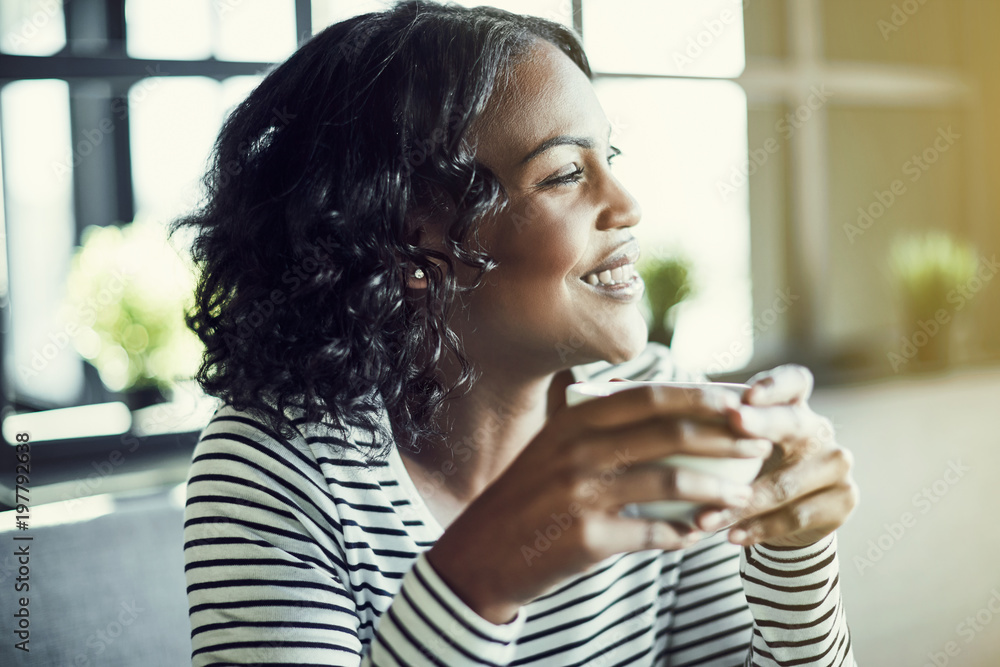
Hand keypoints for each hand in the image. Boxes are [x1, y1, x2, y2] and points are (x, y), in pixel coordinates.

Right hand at [426, 383, 771, 622]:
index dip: (701, 397)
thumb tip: (670, 412)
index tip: (740, 401)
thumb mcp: (554, 448)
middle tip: (759, 444)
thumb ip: (601, 427)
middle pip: (669, 434)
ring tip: (742, 495)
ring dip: (716, 490)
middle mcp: (577, 450)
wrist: (480, 554)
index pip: (650, 397)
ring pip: (671, 484)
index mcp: (573, 421)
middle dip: (724, 437)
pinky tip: (699, 535)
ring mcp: (581, 494)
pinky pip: (654, 535)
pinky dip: (683, 535)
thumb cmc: (527, 497)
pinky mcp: (586, 539)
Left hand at [694, 364, 859, 548]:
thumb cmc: (747, 469)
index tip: (746, 395)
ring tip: (703, 518)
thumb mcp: (733, 444)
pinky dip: (759, 529)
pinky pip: (796, 516)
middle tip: (733, 423)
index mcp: (793, 406)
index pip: (793, 382)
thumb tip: (653, 409)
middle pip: (793, 424)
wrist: (786, 519)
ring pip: (785, 484)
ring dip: (741, 502)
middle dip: (762, 424)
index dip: (774, 384)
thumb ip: (712, 427)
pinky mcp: (843, 500)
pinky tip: (731, 536)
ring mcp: (836, 465)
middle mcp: (819, 430)